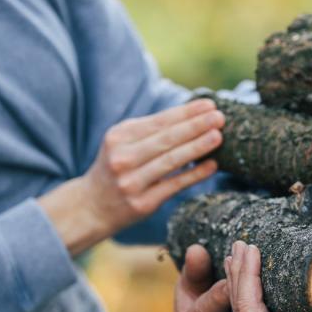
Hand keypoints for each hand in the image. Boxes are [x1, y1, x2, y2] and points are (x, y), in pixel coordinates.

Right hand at [40, 99, 223, 254]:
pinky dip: (194, 174)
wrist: (92, 206)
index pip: (159, 121)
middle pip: (166, 139)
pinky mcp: (142, 203)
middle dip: (195, 126)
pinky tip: (212, 165)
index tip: (210, 104)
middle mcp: (123, 158)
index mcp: (119, 137)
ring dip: (197, 147)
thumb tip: (194, 116)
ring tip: (218, 136)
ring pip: (171, 161)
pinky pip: (174, 186)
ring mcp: (132, 182)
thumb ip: (151, 131)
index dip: (186, 112)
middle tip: (220, 117)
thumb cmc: (117, 167)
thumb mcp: (123, 143)